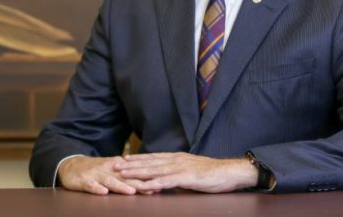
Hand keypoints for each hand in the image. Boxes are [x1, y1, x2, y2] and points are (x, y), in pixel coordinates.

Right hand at [57, 155, 158, 194]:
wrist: (72, 165)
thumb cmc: (96, 170)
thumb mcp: (112, 170)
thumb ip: (127, 176)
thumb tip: (147, 181)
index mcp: (117, 166)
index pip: (134, 173)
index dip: (146, 178)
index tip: (159, 183)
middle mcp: (108, 169)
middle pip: (125, 178)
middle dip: (138, 183)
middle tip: (152, 189)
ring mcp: (96, 174)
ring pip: (110, 181)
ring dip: (121, 186)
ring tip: (131, 191)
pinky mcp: (84, 180)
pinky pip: (91, 185)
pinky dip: (97, 188)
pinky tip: (103, 192)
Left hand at [114, 152, 258, 192]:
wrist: (228, 172)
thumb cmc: (211, 173)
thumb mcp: (190, 171)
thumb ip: (177, 174)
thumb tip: (165, 179)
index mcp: (177, 158)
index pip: (153, 157)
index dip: (137, 158)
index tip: (122, 159)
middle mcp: (176, 160)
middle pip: (149, 162)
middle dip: (131, 164)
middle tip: (114, 164)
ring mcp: (180, 168)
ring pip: (154, 170)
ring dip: (137, 172)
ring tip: (123, 174)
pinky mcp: (186, 177)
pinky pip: (167, 181)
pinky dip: (154, 183)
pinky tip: (144, 185)